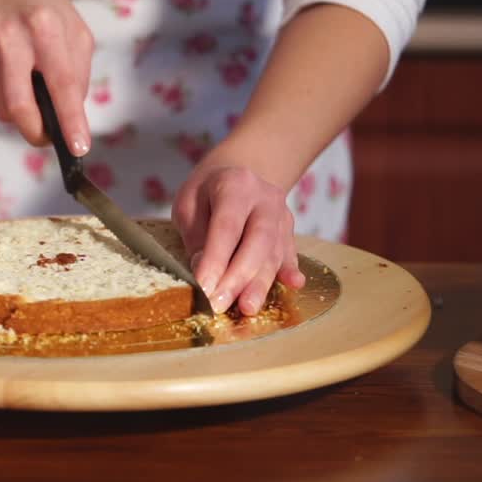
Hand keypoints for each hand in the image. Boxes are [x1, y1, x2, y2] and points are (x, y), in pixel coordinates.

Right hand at [0, 0, 93, 154]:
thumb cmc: (39, 6)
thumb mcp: (72, 26)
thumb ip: (77, 69)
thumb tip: (71, 112)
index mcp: (44, 27)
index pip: (61, 83)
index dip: (69, 120)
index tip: (78, 147)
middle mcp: (10, 38)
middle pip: (19, 107)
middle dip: (36, 131)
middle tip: (48, 135)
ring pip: (2, 108)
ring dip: (21, 112)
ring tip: (29, 88)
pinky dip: (4, 96)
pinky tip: (9, 73)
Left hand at [172, 164, 305, 315]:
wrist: (237, 173)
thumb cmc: (206, 193)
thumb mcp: (188, 204)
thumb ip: (196, 235)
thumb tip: (204, 271)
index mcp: (235, 185)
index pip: (227, 227)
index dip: (216, 260)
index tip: (204, 287)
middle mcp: (265, 198)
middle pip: (257, 242)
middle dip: (239, 277)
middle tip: (220, 304)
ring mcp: (281, 214)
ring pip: (273, 252)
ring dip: (260, 283)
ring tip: (247, 308)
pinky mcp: (289, 230)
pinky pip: (289, 253)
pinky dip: (289, 270)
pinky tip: (294, 284)